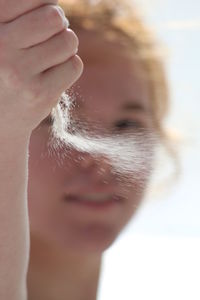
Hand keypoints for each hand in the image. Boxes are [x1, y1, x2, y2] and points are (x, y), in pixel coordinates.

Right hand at [0, 3, 82, 136]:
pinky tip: (53, 75)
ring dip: (65, 47)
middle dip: (58, 24)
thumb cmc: (5, 70)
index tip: (41, 18)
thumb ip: (20, 16)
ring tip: (50, 58)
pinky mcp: (40, 93)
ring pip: (68, 40)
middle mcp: (1, 47)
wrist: (0, 118)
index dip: (45, 3)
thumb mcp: (3, 38)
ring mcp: (20, 73)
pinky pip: (74, 65)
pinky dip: (69, 68)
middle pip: (54, 16)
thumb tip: (54, 3)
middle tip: (49, 37)